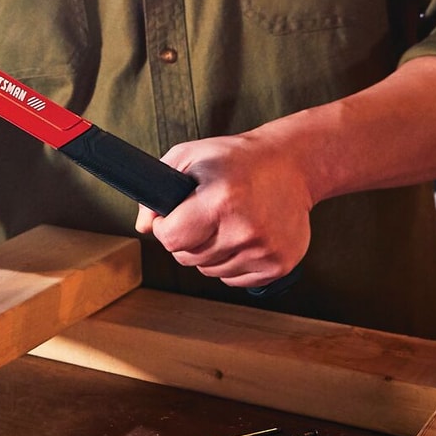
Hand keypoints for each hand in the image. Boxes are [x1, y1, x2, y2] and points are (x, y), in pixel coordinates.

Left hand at [133, 131, 312, 286]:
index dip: (165, 227)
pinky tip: (241, 236)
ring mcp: (265, 250)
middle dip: (187, 239)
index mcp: (219, 202)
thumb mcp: (190, 157)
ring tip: (224, 222)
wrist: (291, 165)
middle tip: (202, 215)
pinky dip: (231, 263)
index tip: (173, 216)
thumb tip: (144, 227)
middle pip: (188, 258)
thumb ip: (158, 191)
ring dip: (209, 252)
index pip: (171, 239)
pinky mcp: (280, 265)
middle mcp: (243, 230)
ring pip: (210, 270)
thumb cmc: (236, 159)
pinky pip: (235, 279)